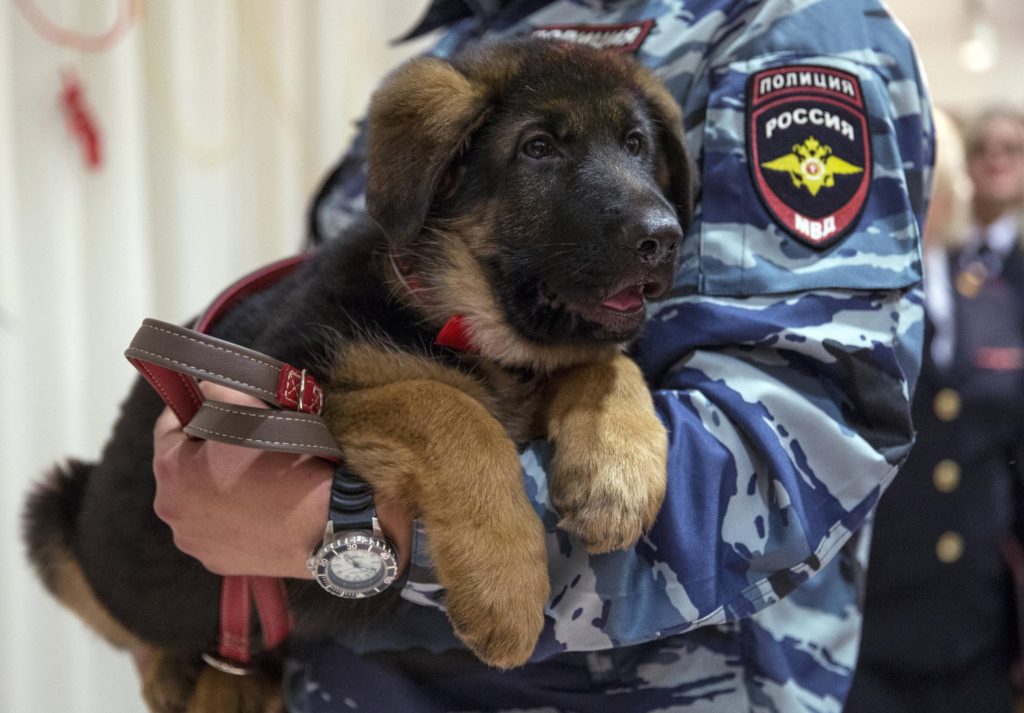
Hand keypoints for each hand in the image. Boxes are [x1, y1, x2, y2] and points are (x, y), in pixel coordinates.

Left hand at [152, 382, 411, 578]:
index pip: (168, 425)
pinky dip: (231, 518)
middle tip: (242, 445)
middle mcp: (170, 510)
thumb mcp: (251, 409)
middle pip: (182, 468)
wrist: (325, 522)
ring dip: (216, 487)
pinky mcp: (216, 562)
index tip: (215, 405)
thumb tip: (204, 391)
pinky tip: (259, 510)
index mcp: (171, 469)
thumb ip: (217, 391)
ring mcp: (193, 542)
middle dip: (204, 453)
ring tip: (255, 480)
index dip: (192, 410)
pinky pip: (217, 530)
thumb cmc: (286, 460)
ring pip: (198, 502)